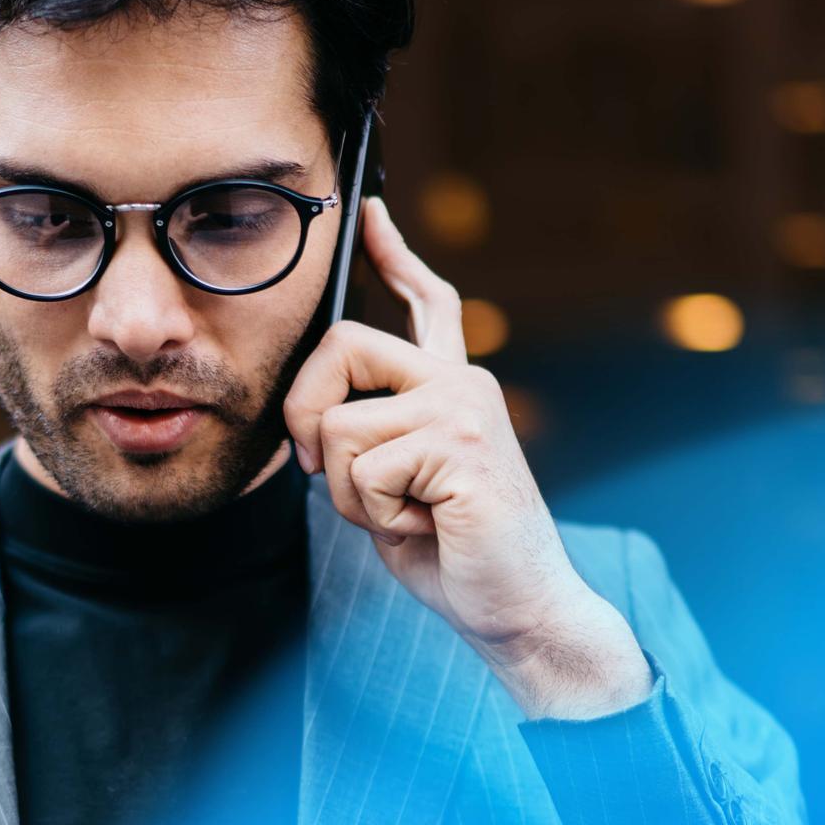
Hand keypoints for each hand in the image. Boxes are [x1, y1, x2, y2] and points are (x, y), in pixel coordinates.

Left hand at [284, 198, 650, 720]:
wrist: (521, 611)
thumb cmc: (456, 556)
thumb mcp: (395, 486)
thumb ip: (366, 439)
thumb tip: (311, 420)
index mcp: (454, 389)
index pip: (425, 303)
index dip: (393, 254)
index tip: (369, 213)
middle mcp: (463, 385)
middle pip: (342, 344)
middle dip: (303, 411)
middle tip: (317, 470)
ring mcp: (464, 411)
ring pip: (337, 426)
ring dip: (346, 492)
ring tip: (403, 515)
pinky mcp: (460, 448)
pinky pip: (361, 471)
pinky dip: (373, 516)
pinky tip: (424, 526)